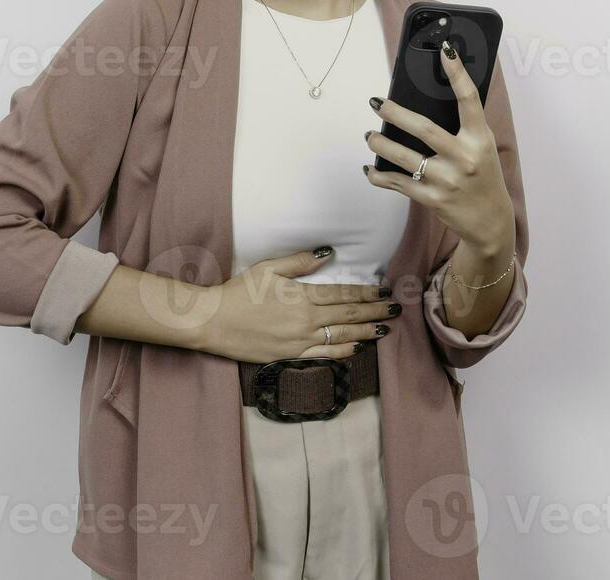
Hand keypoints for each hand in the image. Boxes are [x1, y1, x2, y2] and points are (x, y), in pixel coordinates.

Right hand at [198, 248, 399, 364]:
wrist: (213, 322)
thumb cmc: (237, 293)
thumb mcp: (267, 269)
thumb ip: (299, 262)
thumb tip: (327, 252)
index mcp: (302, 296)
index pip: (343, 294)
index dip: (366, 293)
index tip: (383, 291)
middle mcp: (306, 320)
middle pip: (349, 315)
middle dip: (375, 311)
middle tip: (396, 309)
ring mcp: (300, 341)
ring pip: (342, 336)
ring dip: (366, 331)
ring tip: (385, 328)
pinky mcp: (291, 356)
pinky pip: (325, 355)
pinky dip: (344, 352)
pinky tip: (357, 347)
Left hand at [363, 39, 514, 258]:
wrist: (491, 222)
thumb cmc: (483, 177)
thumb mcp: (482, 148)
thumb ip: (463, 127)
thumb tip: (429, 100)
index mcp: (480, 139)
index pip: (469, 99)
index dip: (457, 73)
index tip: (445, 49)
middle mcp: (464, 158)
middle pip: (424, 129)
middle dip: (395, 113)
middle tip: (376, 103)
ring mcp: (447, 180)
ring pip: (404, 157)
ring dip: (380, 144)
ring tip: (369, 135)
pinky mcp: (432, 199)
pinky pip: (397, 184)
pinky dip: (379, 175)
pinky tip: (370, 168)